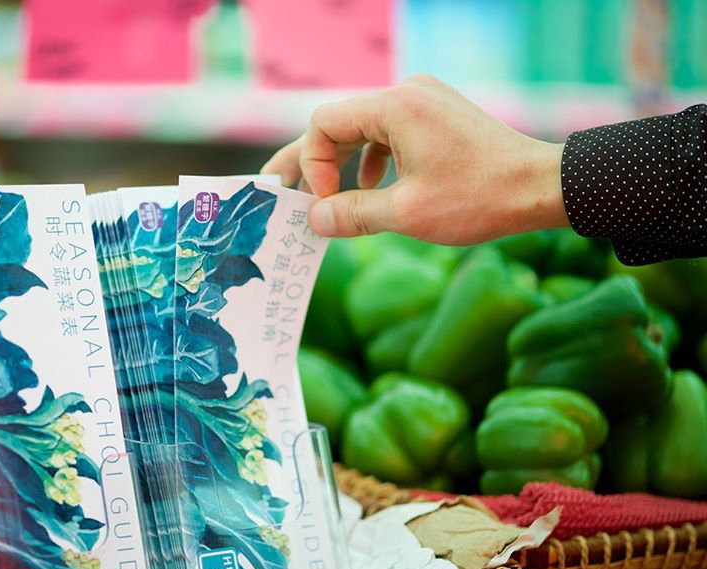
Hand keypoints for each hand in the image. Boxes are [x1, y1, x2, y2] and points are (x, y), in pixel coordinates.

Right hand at [261, 74, 568, 243]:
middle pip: (339, 123)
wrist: (541, 187)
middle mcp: (407, 93)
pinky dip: (372, 158)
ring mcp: (424, 101)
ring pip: (363, 128)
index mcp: (395, 107)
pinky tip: (373, 186)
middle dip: (313, 162)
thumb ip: (351, 214)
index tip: (325, 203)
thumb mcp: (406, 214)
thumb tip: (313, 221)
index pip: (324, 125)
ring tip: (327, 197)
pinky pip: (388, 131)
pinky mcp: (437, 115)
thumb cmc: (479, 198)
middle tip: (282, 190)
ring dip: (342, 163)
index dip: (313, 165)